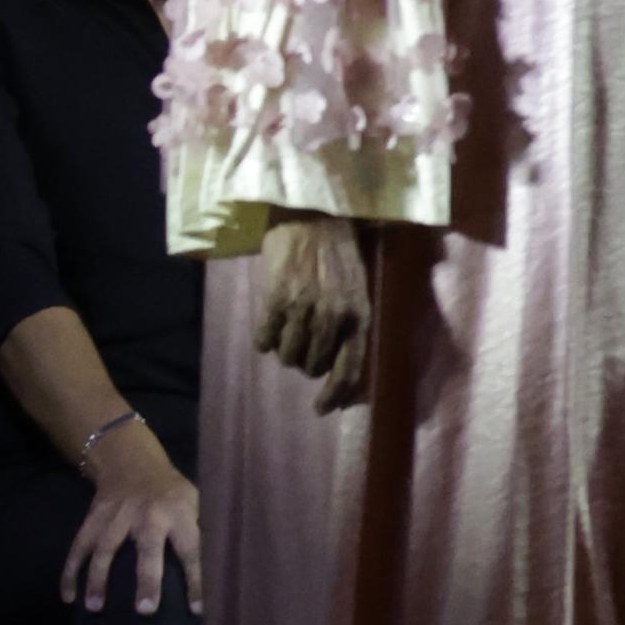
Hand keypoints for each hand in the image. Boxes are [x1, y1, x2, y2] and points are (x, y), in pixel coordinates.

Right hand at [63, 423, 204, 615]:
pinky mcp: (93, 518)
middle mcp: (148, 514)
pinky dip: (70, 572)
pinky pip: (78, 546)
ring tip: (95, 608)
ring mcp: (117, 516)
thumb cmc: (172, 492)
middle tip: (145, 611)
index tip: (197, 609)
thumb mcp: (196, 501)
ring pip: (104, 548)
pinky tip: (68, 597)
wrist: (132, 462)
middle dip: (147, 579)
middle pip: (148, 549)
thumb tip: (225, 567)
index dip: (196, 579)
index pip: (192, 550)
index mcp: (179, 512)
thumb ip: (204, 529)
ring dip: (98, 579)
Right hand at [254, 214, 371, 413]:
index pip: (349, 370)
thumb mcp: (358, 288)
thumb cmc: (338, 252)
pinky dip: (264, 339)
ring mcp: (304, 309)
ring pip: (287, 356)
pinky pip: (264, 339)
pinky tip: (268, 326)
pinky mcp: (276, 299)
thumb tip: (337, 364)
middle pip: (312, 366)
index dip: (334, 395)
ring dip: (284, 350)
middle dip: (305, 361)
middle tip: (302, 343)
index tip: (321, 409)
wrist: (311, 216)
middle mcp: (334, 317)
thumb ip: (351, 323)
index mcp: (360, 315)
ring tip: (286, 330)